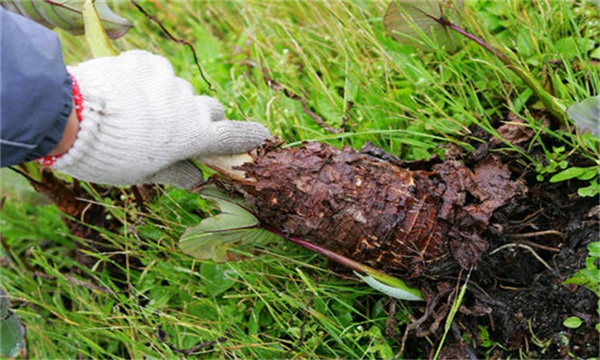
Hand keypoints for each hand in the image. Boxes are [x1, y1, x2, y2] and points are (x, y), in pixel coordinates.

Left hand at [51, 50, 268, 187]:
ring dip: (169, 101)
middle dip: (202, 119)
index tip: (261, 135)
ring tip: (138, 113)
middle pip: (210, 109)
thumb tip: (195, 179)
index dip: (249, 136)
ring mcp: (167, 80)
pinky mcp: (144, 62)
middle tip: (178, 130)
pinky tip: (126, 93)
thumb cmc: (112, 157)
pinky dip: (147, 81)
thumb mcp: (145, 174)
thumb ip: (175, 173)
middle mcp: (189, 105)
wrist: (71, 118)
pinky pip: (155, 71)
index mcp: (194, 136)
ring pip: (179, 90)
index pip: (234, 135)